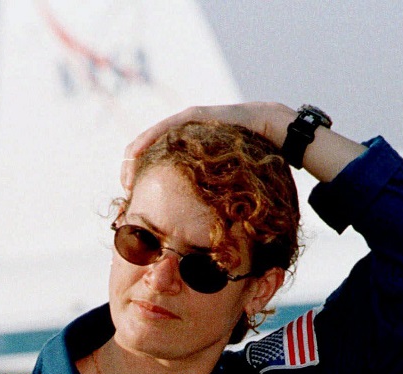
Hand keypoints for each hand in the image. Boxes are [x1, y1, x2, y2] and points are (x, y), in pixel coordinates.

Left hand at [121, 102, 292, 190]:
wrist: (276, 131)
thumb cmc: (254, 160)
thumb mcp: (225, 181)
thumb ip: (211, 195)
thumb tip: (205, 229)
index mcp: (188, 149)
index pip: (156, 160)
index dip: (141, 176)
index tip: (133, 196)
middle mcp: (184, 133)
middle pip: (147, 149)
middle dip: (131, 169)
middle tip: (126, 189)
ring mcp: (187, 122)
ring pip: (150, 138)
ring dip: (133, 157)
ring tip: (126, 178)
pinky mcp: (194, 115)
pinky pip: (164, 128)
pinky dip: (146, 141)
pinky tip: (134, 154)